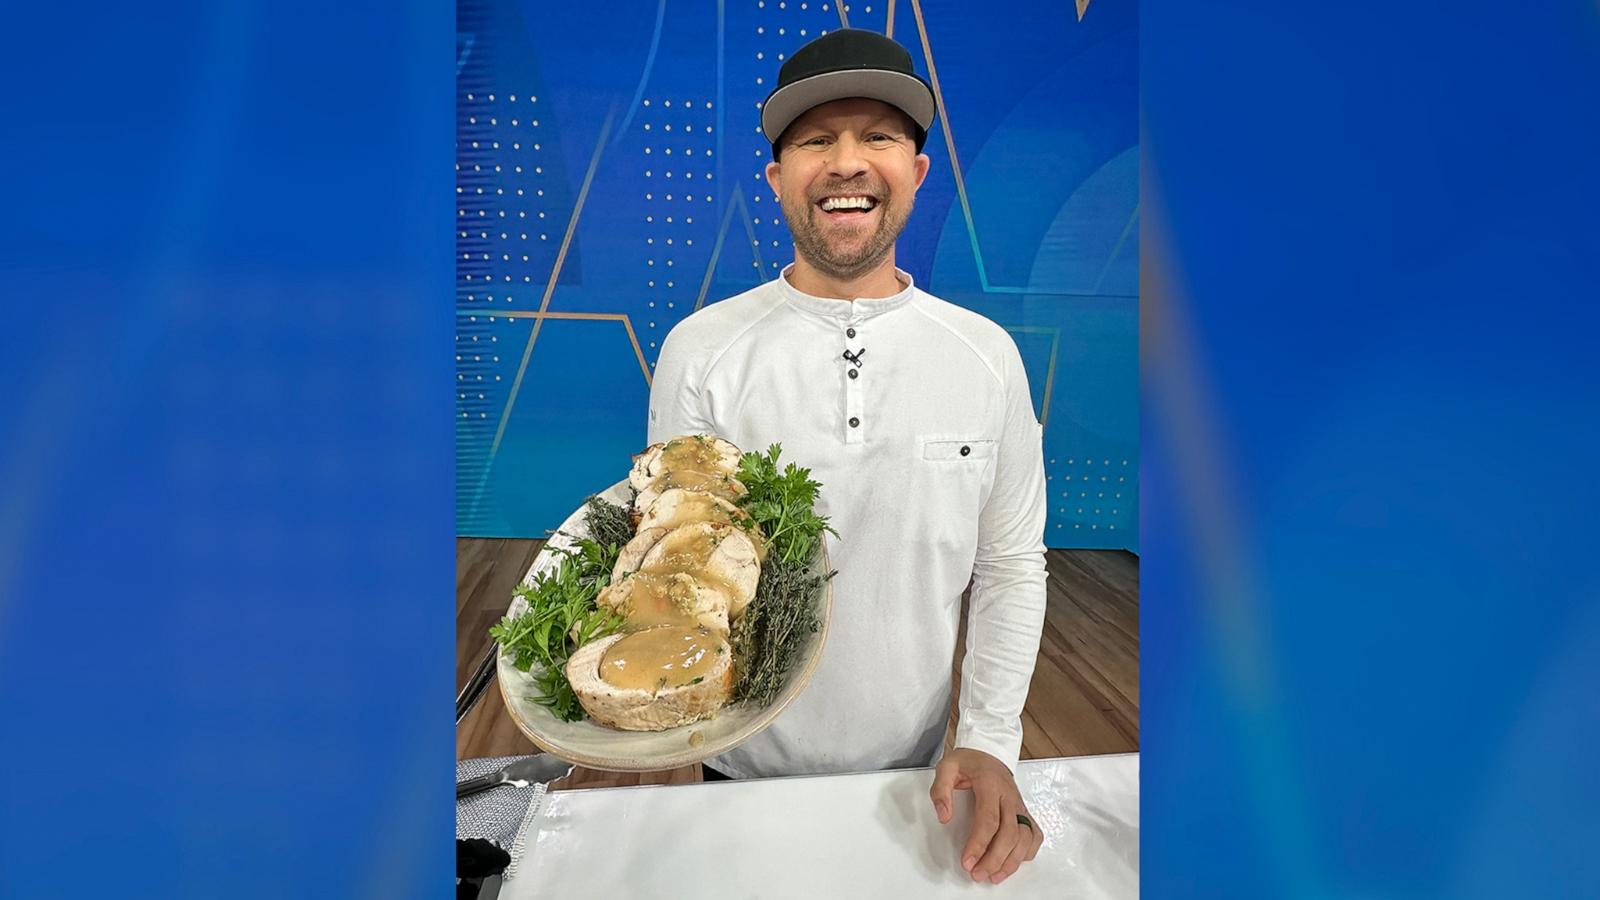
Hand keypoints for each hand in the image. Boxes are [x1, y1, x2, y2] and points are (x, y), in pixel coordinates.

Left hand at [930, 747, 1043, 884]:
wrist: (989, 752)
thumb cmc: (969, 762)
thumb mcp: (947, 767)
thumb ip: (941, 790)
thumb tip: (944, 816)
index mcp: (991, 785)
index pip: (989, 819)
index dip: (979, 844)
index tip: (967, 861)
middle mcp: (1010, 797)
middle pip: (1010, 833)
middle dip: (995, 859)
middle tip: (978, 874)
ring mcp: (1019, 805)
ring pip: (1025, 838)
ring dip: (1011, 861)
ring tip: (994, 875)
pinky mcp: (1024, 812)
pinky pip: (1034, 835)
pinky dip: (1027, 852)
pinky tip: (1013, 862)